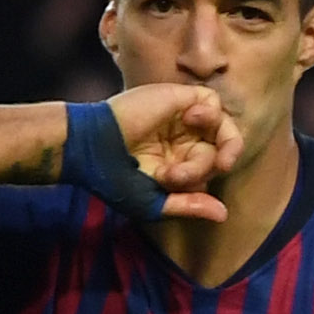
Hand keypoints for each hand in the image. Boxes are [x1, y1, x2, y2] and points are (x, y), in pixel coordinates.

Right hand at [92, 84, 244, 222]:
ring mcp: (181, 120)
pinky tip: (188, 120)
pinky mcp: (178, 98)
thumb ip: (188, 206)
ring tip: (186, 156)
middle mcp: (181, 141)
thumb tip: (223, 215)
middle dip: (203, 168)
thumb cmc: (114, 179)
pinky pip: (212, 101)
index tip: (168, 185)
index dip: (200, 182)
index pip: (210, 172)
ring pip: (222, 128)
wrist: (90, 147)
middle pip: (220, 152)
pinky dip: (210, 114)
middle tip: (174, 176)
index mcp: (176, 164)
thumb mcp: (154, 203)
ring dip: (216, 145)